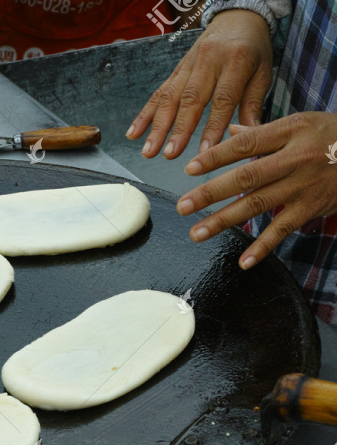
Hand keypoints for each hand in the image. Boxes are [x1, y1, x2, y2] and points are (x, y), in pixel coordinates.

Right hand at [126, 9, 271, 159]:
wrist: (237, 17)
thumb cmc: (253, 48)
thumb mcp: (263, 73)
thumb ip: (253, 105)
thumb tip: (249, 137)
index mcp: (236, 60)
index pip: (222, 98)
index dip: (213, 127)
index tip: (206, 151)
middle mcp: (208, 61)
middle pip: (190, 99)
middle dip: (178, 129)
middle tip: (169, 154)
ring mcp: (187, 65)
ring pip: (169, 97)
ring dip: (157, 126)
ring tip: (149, 151)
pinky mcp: (175, 70)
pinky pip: (158, 92)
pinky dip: (145, 114)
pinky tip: (134, 133)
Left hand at [175, 112, 336, 267]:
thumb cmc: (332, 135)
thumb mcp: (301, 123)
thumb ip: (262, 131)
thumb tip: (227, 131)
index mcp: (289, 132)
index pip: (246, 144)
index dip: (216, 156)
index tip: (190, 168)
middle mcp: (295, 159)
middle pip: (247, 176)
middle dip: (211, 192)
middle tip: (182, 206)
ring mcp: (303, 186)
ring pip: (258, 204)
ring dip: (224, 221)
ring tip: (197, 233)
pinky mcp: (311, 208)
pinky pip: (283, 230)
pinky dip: (262, 247)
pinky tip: (243, 261)